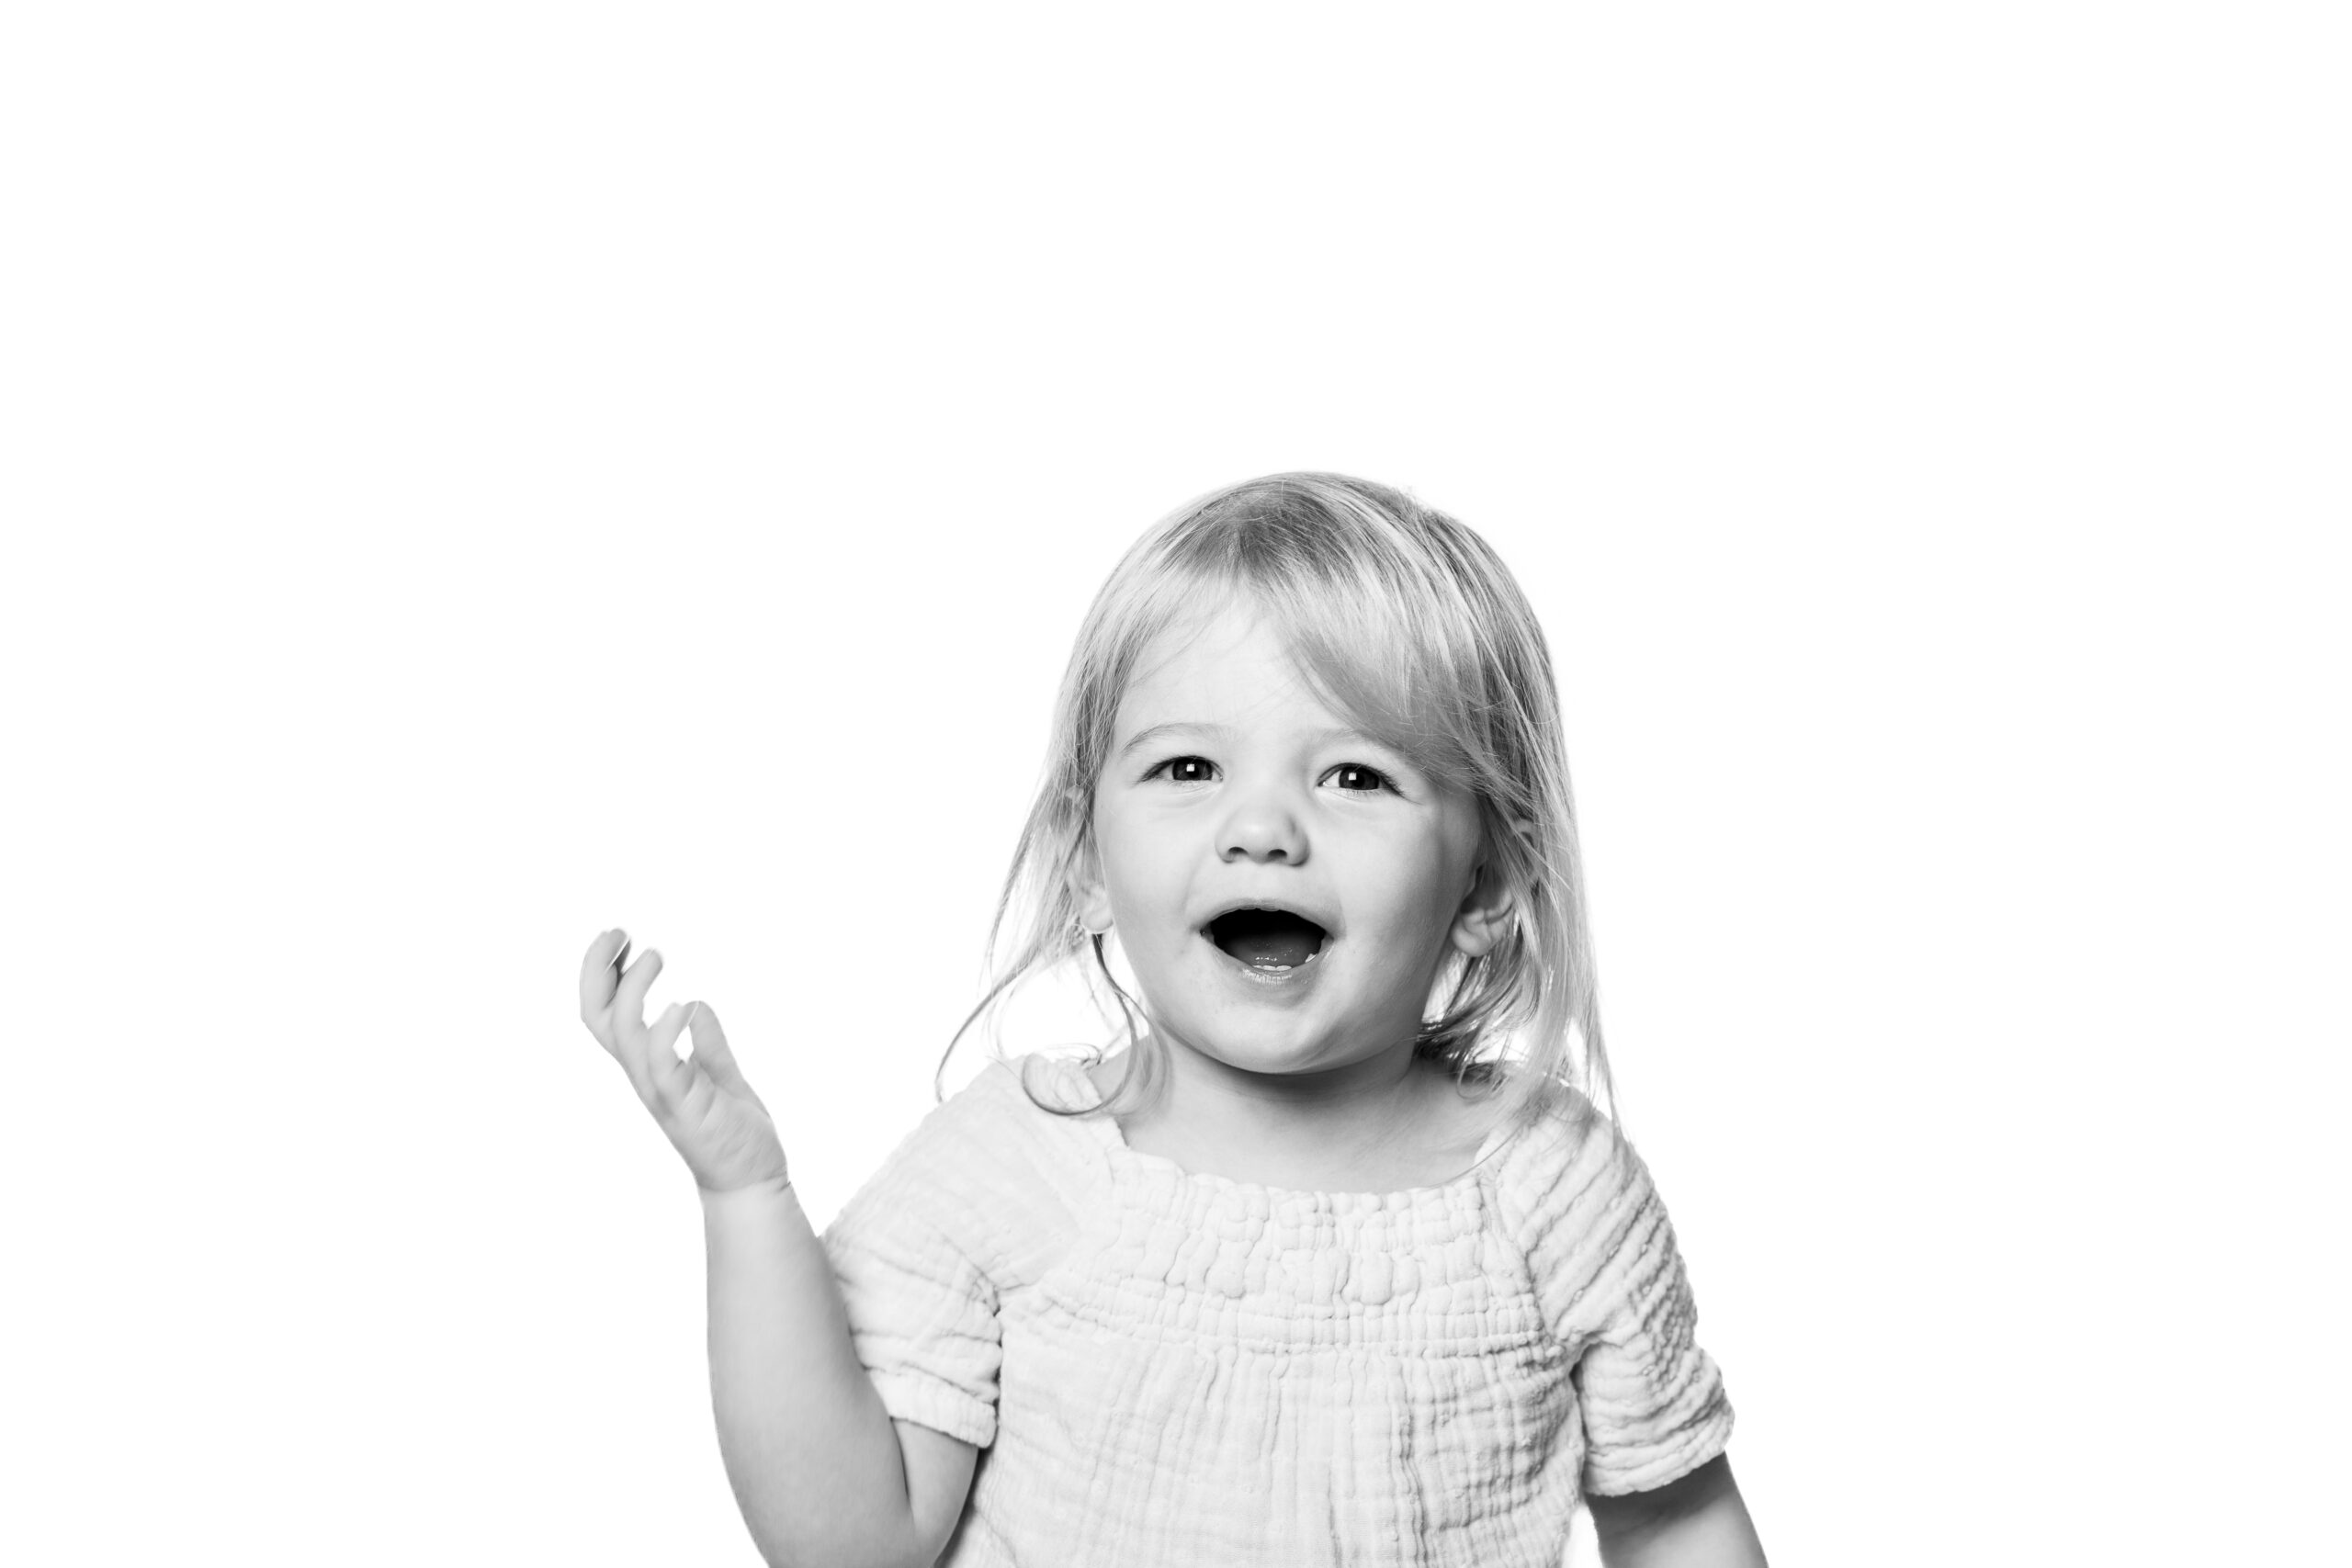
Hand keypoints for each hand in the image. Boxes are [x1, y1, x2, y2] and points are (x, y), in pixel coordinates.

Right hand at [578, 930, 790, 1194]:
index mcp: (650, 1066)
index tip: (617, 937)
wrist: (752, 1181)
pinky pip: (664, 1067)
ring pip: (624, 1037)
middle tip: (620, 932)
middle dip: (597, 973)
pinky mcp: (687, 1107)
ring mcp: (662, 1092)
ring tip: (657, 955)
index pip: (605, 1015)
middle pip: (597, 1020)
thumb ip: (706, 1044)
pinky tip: (684, 1005)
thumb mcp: (720, 1075)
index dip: (600, 975)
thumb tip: (697, 1007)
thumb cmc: (733, 1132)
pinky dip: (667, 1033)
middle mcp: (646, 1076)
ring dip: (633, 991)